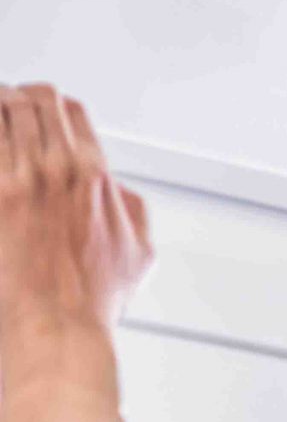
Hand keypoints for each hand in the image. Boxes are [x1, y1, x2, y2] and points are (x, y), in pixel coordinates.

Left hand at [0, 85, 152, 353]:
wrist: (56, 324)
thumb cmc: (92, 299)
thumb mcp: (139, 254)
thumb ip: (132, 210)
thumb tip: (117, 191)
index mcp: (96, 176)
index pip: (72, 110)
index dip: (55, 107)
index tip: (43, 115)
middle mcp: (59, 168)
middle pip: (35, 98)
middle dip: (19, 97)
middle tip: (8, 106)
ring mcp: (20, 177)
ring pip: (3, 107)